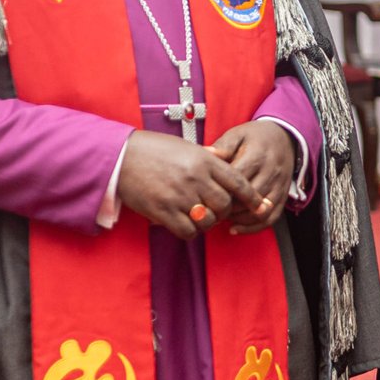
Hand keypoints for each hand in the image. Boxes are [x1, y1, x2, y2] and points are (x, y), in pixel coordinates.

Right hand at [116, 129, 261, 239]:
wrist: (120, 156)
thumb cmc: (154, 150)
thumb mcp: (186, 148)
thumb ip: (209, 159)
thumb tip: (228, 165)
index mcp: (205, 160)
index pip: (239, 182)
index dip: (252, 197)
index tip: (260, 206)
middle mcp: (196, 178)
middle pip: (225, 205)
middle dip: (224, 211)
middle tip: (216, 211)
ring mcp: (180, 195)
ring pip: (209, 220)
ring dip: (207, 223)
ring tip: (199, 217)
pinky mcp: (163, 211)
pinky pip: (188, 231)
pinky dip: (190, 231)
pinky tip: (185, 224)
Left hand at [209, 120, 295, 232]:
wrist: (285, 137)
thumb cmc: (256, 137)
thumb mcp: (238, 134)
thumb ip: (223, 146)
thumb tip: (206, 153)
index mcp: (258, 156)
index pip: (237, 179)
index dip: (220, 189)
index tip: (204, 194)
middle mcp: (271, 172)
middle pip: (248, 198)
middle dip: (227, 207)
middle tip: (209, 210)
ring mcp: (279, 186)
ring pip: (259, 210)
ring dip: (238, 218)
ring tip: (220, 217)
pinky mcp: (283, 196)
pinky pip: (272, 217)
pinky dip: (253, 227)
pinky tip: (236, 228)